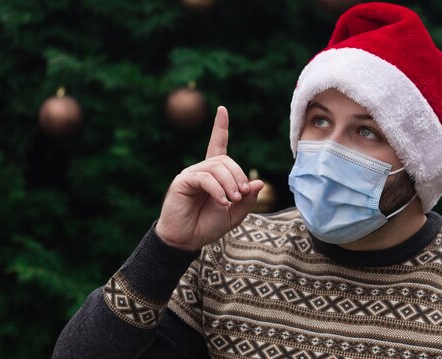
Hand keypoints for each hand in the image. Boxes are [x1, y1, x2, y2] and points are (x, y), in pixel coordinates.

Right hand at [155, 106, 263, 250]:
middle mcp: (202, 170)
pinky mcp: (182, 181)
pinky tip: (222, 201)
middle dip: (238, 176)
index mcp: (214, 175)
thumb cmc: (207, 226)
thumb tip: (258, 182)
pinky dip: (217, 189)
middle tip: (241, 195)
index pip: (217, 145)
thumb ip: (247, 199)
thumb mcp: (234, 214)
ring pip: (216, 167)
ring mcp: (191, 174)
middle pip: (225, 160)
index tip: (222, 110)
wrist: (186, 240)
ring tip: (232, 200)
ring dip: (230, 183)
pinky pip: (204, 178)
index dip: (220, 127)